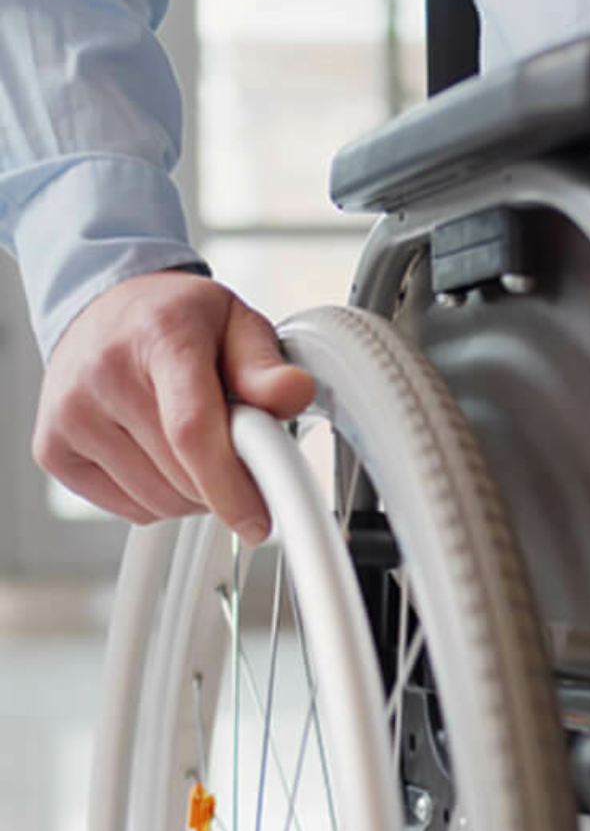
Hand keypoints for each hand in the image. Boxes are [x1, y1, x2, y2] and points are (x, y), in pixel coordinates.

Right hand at [33, 272, 314, 542]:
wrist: (107, 308)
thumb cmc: (179, 320)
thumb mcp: (238, 324)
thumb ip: (266, 366)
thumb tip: (295, 393)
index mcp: (160, 337)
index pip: (191, 430)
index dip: (229, 486)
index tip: (258, 521)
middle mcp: (103, 374)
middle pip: (181, 475)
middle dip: (227, 481)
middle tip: (239, 446)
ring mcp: (69, 414)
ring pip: (159, 501)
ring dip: (196, 493)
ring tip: (199, 444)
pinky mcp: (53, 450)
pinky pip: (130, 509)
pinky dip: (161, 498)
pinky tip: (162, 455)